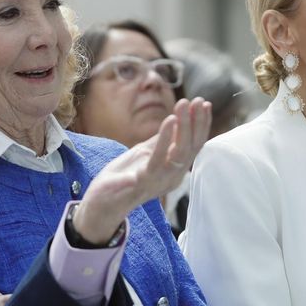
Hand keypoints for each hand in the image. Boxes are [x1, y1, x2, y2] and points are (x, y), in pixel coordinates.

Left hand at [75, 98, 211, 243]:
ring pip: (179, 152)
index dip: (202, 125)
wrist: (101, 204)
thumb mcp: (144, 154)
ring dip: (183, 127)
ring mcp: (159, 180)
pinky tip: (169, 120)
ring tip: (183, 106)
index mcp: (174, 170)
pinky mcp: (143, 181)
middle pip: (192, 148)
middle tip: (198, 101)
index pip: (195, 145)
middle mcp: (172, 176)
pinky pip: (158, 159)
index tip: (204, 104)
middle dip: (197, 122)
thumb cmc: (123, 177)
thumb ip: (160, 141)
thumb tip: (174, 120)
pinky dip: (164, 139)